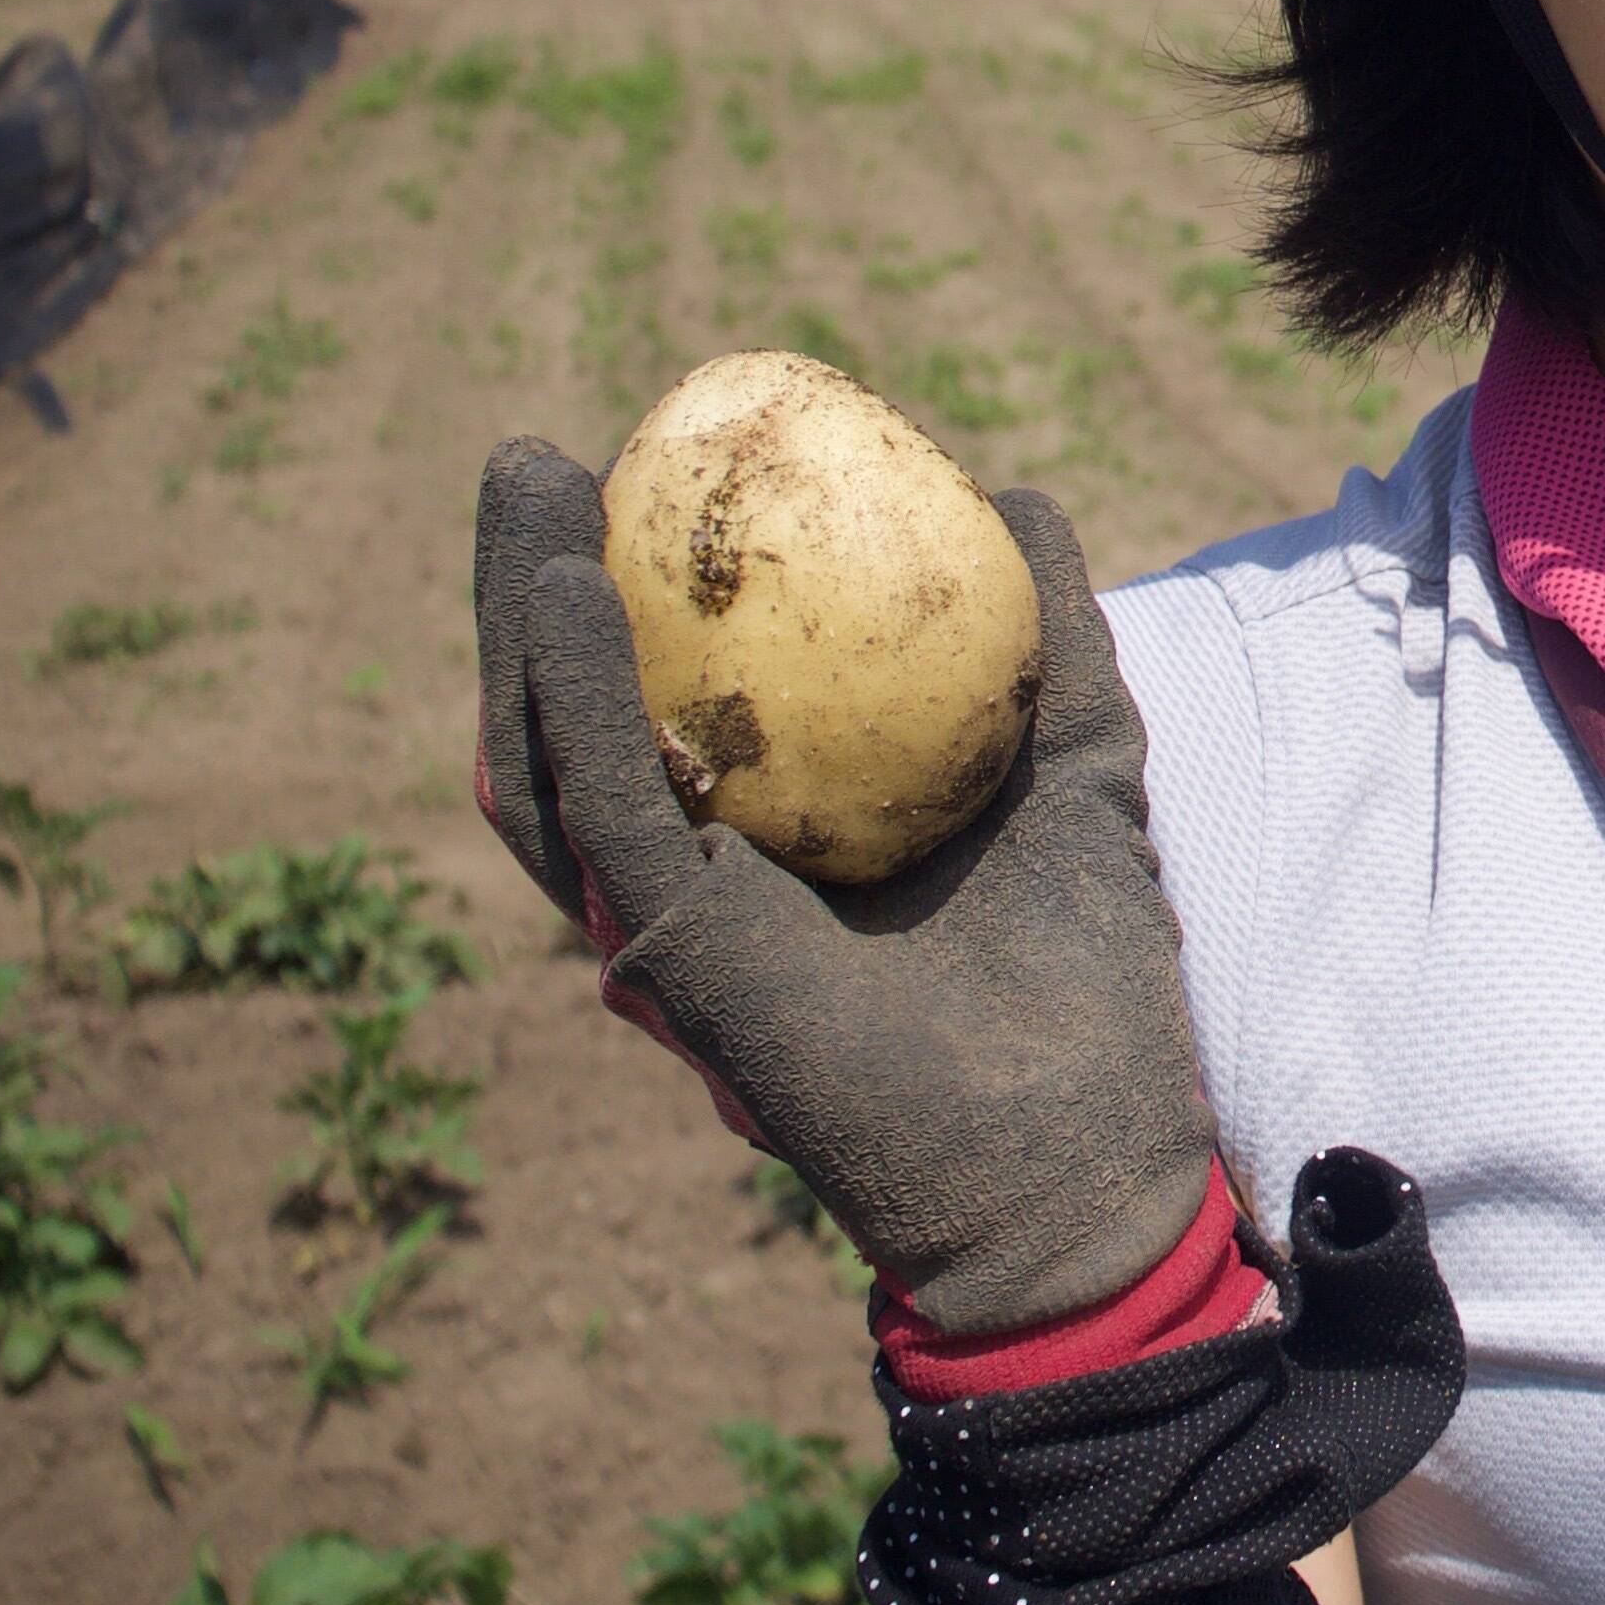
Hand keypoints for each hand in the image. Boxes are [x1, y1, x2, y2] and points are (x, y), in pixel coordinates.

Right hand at [473, 436, 1222, 1336]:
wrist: (1086, 1146)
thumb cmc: (1086, 978)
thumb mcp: (1075, 765)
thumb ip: (1051, 640)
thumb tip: (1021, 498)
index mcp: (777, 835)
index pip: (678, 692)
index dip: (644, 588)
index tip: (652, 462)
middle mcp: (705, 874)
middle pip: (580, 712)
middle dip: (532, 582)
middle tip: (539, 458)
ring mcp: (674, 914)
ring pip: (551, 753)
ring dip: (518, 616)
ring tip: (527, 490)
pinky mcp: (670, 951)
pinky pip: (602, 804)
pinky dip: (569, 695)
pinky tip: (564, 593)